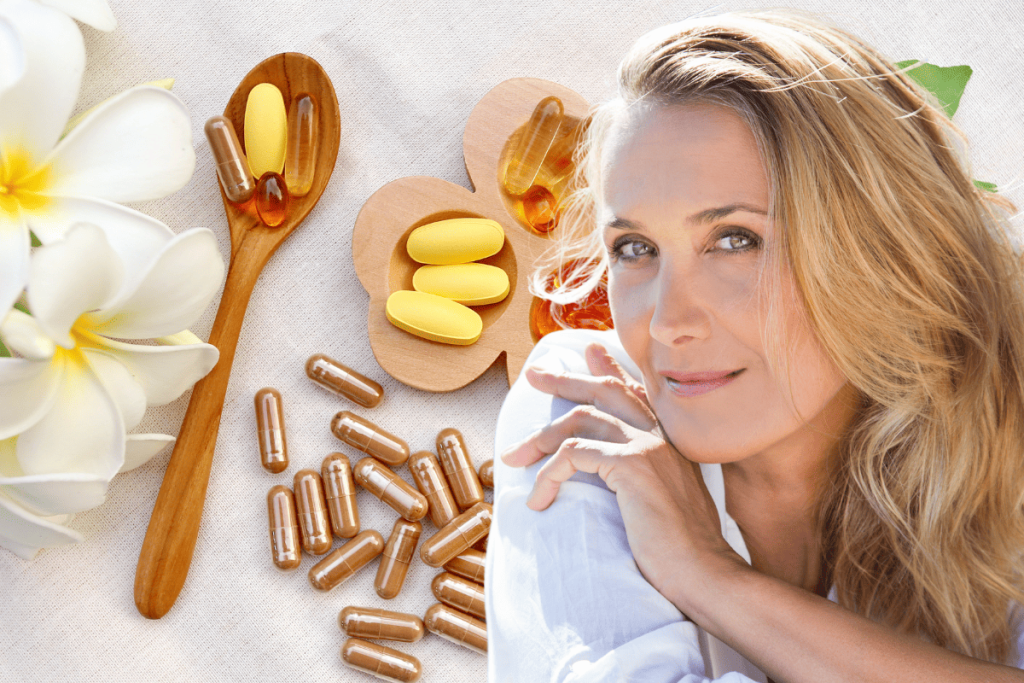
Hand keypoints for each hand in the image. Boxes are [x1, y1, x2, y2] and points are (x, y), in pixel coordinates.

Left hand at [501, 343, 741, 601]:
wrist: (704, 573)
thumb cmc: (681, 550)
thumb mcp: (663, 502)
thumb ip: (645, 477)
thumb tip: (615, 476)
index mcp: (669, 440)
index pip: (636, 392)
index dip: (611, 369)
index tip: (590, 351)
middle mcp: (661, 434)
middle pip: (606, 391)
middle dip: (566, 379)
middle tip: (535, 374)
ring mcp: (648, 446)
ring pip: (582, 418)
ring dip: (541, 437)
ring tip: (514, 456)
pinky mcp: (633, 465)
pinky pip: (574, 455)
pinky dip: (548, 475)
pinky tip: (539, 500)